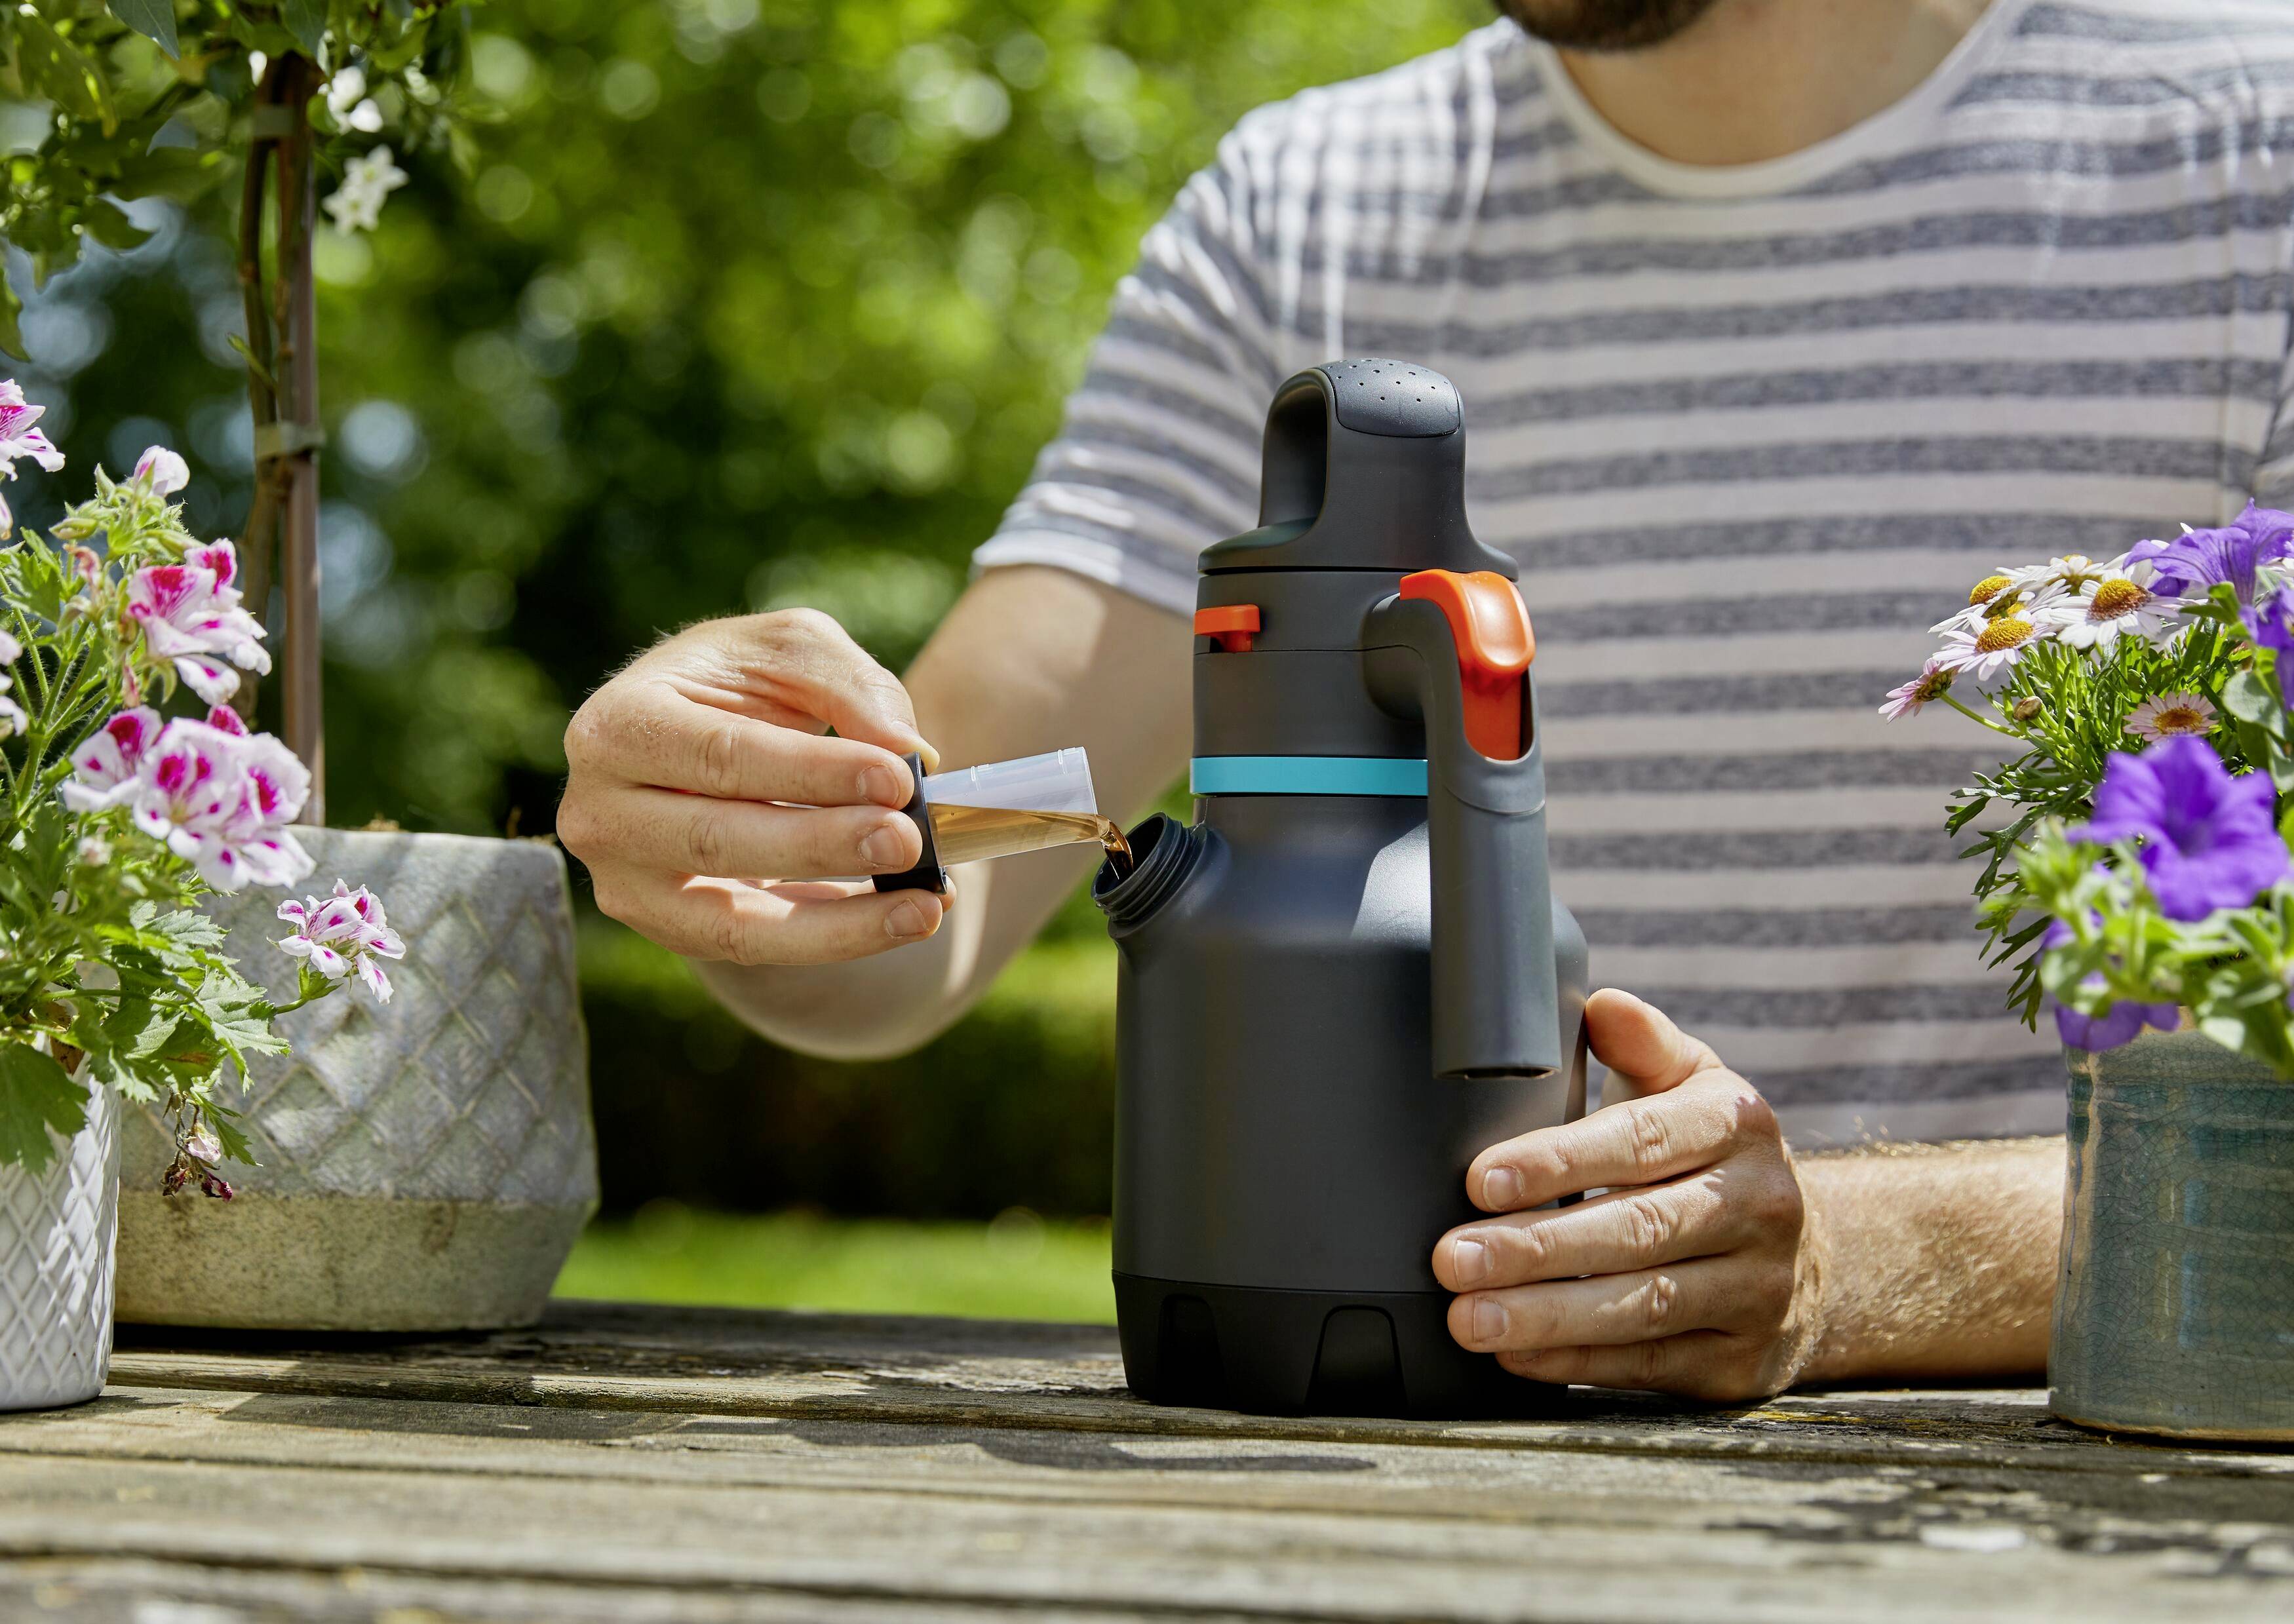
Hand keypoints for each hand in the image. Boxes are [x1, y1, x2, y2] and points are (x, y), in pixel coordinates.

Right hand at [559, 608, 949, 964]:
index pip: (721, 755)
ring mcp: (624, 881)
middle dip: (823, 844)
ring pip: (732, 922)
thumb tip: (909, 752)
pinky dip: (834, 937)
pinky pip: (753, 947)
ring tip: (926, 905)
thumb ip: (850, 688)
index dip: (811, 772)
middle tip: (910, 841)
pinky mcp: (668, 926)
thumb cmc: (743, 682)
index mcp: (618, 724)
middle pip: (716, 841)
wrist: (702, 733)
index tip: (898, 777)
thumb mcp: (792, 648)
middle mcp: (600, 811)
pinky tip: (904, 917)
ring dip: (838, 921)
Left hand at [1431, 989, 1826, 1401]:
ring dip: (1546, 1317)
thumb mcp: (1692, 1084)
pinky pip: (1649, 1364)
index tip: (1479, 1180)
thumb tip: (1602, 1005)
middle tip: (1453, 1258)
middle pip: (1637, 1230)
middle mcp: (1760, 1205)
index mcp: (1737, 1122)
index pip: (1639, 1141)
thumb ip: (1644, 1044)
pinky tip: (1514, 1355)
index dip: (1557, 1163)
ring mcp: (1758, 1289)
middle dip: (1534, 1248)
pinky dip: (1575, 1362)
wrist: (1809, 1253)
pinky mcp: (1741, 1358)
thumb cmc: (1711, 1155)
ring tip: (1468, 1317)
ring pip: (1642, 1306)